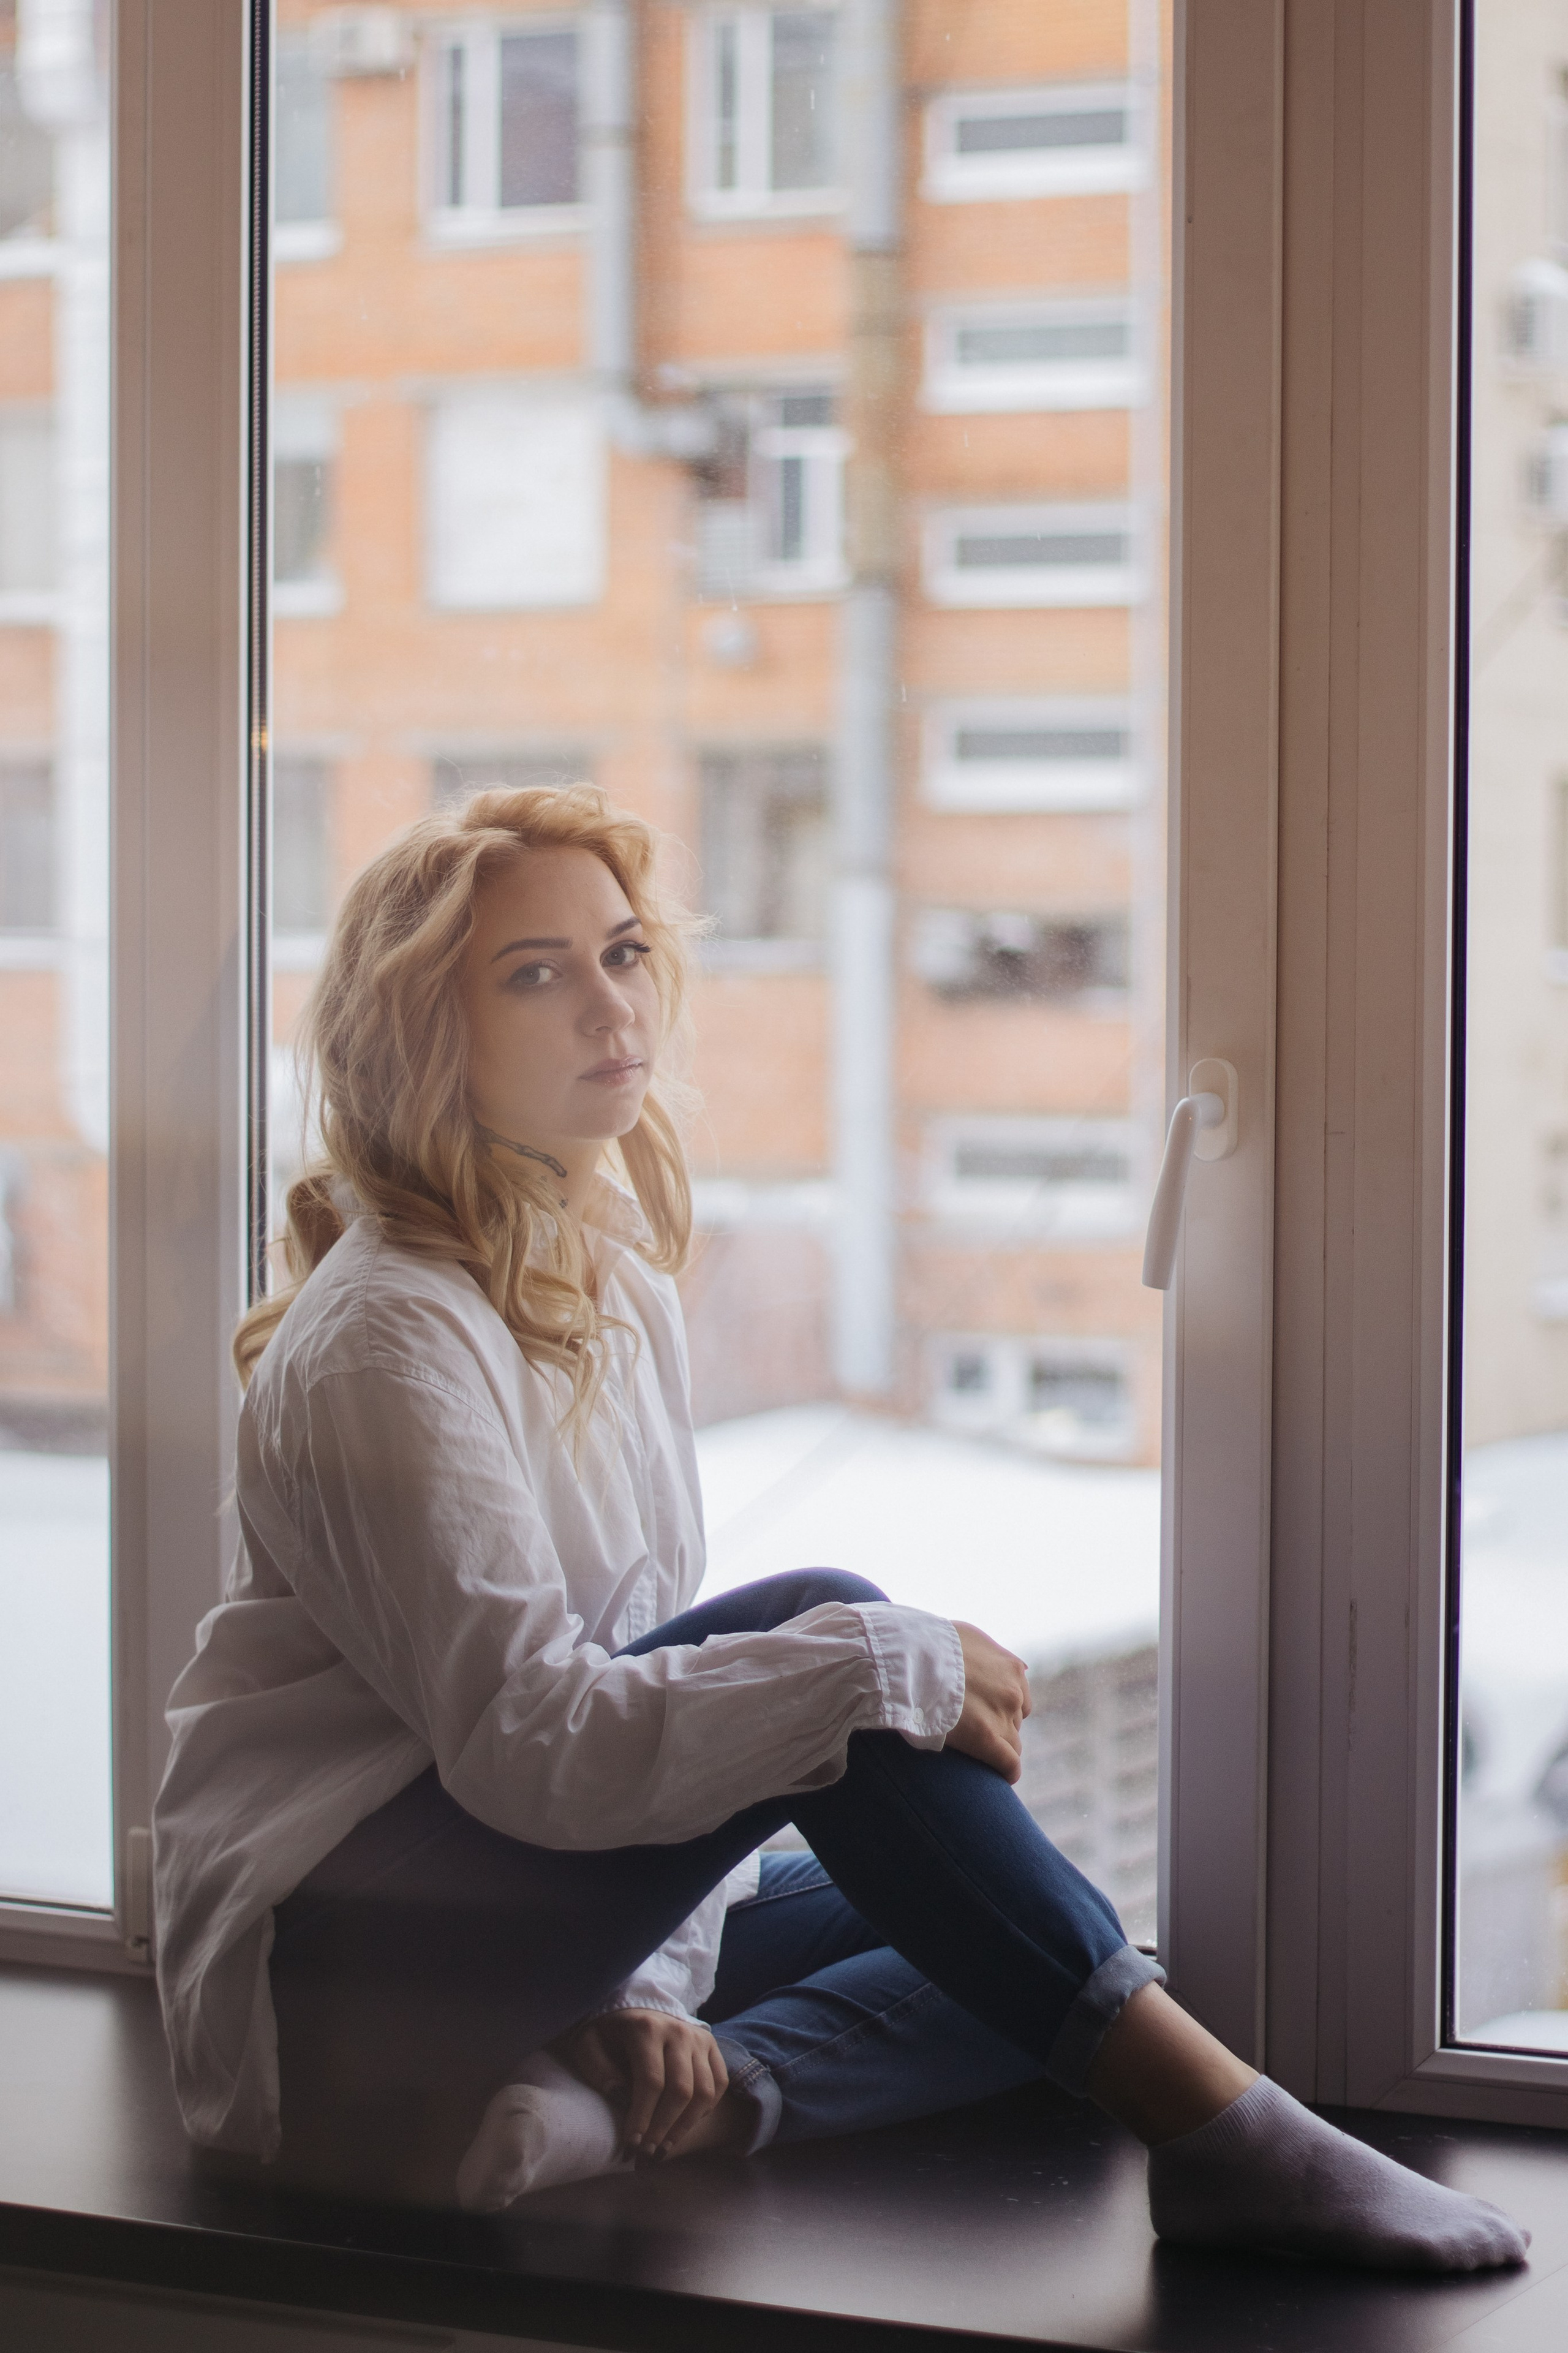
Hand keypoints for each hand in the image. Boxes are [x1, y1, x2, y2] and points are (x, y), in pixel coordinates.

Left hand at [551, 2008, 728, 2161]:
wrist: (633, 2006)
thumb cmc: (607, 2034)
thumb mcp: (589, 2046)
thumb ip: (599, 2071)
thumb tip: (622, 2099)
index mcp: (645, 2028)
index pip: (650, 2081)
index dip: (642, 2119)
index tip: (630, 2148)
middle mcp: (678, 2030)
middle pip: (680, 2090)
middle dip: (663, 2130)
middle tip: (646, 2157)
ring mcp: (698, 2037)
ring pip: (704, 2091)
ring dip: (684, 2127)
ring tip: (663, 2150)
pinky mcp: (710, 2044)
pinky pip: (719, 2084)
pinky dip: (705, 2110)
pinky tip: (683, 2126)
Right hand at [945, 1622, 1031, 1782]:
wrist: (914, 1659)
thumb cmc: (932, 1644)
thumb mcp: (969, 1636)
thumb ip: (990, 1652)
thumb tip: (1007, 1662)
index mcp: (1010, 1668)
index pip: (1019, 1697)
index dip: (1000, 1707)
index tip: (985, 1712)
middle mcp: (1013, 1692)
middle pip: (1014, 1720)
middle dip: (998, 1725)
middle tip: (973, 1729)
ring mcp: (1002, 1717)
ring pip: (1012, 1743)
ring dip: (999, 1748)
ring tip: (980, 1754)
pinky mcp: (987, 1740)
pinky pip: (1009, 1764)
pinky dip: (1007, 1771)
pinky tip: (1002, 1776)